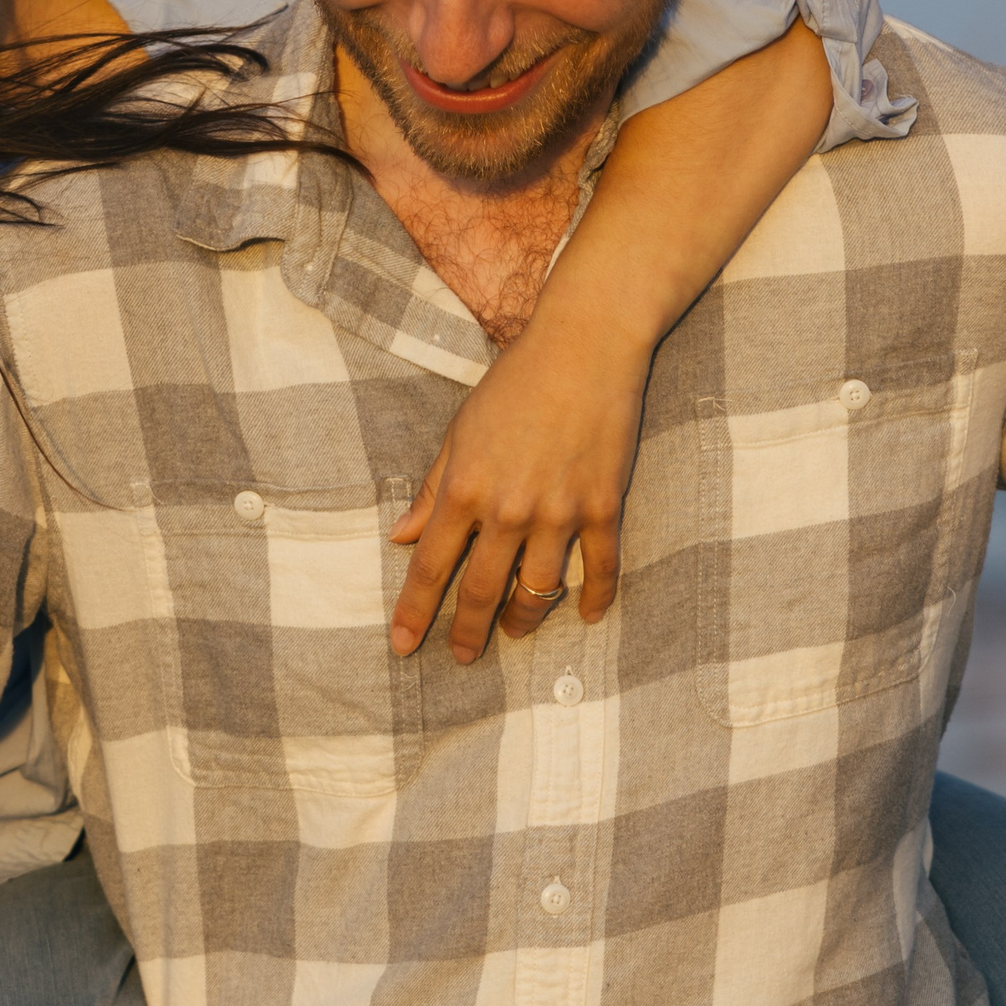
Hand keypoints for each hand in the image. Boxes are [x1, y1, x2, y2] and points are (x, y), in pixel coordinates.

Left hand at [388, 317, 649, 662]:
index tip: (402, 647)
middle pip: (482, 591)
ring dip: (524, 620)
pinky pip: (599, 568)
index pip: (430, 567)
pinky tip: (585, 614)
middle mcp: (509, 509)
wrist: (585, 347)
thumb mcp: (460, 432)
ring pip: (538, 590)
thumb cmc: (514, 383)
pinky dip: (593, 596)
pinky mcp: (604, 505)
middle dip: (468, 632)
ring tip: (514, 632)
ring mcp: (560, 511)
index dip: (415, 612)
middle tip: (461, 658)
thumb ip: (432, 490)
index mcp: (465, 489)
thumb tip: (401, 537)